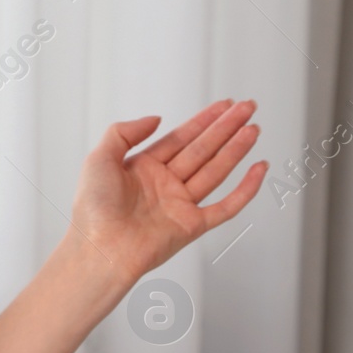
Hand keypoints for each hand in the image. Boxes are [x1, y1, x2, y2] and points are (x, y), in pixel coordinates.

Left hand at [69, 98, 267, 294]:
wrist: (100, 248)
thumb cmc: (93, 208)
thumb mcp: (99, 158)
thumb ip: (124, 132)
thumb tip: (157, 118)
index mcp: (142, 168)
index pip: (180, 138)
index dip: (204, 120)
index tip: (225, 105)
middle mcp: (164, 184)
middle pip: (202, 150)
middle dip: (226, 128)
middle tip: (249, 108)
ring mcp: (180, 205)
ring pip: (216, 171)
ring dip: (236, 150)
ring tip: (254, 129)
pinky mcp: (192, 226)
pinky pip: (226, 206)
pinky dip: (245, 189)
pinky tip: (259, 169)